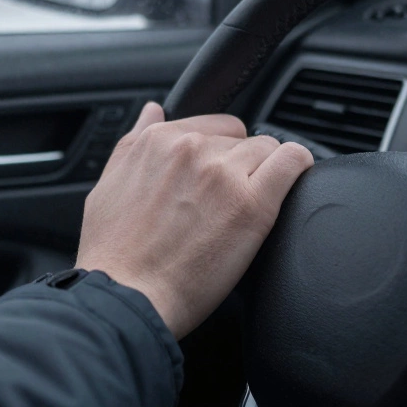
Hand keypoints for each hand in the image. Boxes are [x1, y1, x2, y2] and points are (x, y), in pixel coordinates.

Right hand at [75, 102, 313, 338]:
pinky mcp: (252, 204)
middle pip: (242, 140)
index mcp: (159, 140)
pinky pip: (293, 161)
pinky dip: (298, 167)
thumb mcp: (108, 183)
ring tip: (249, 208)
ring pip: (268, 150)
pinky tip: (293, 182)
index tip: (218, 180)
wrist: (125, 296)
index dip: (220, 153)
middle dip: (239, 167)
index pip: (214, 126)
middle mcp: (191, 148)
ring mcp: (223, 174)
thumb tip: (153, 110)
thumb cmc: (113, 252)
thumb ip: (134, 141)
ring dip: (265, 174)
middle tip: (227, 204)